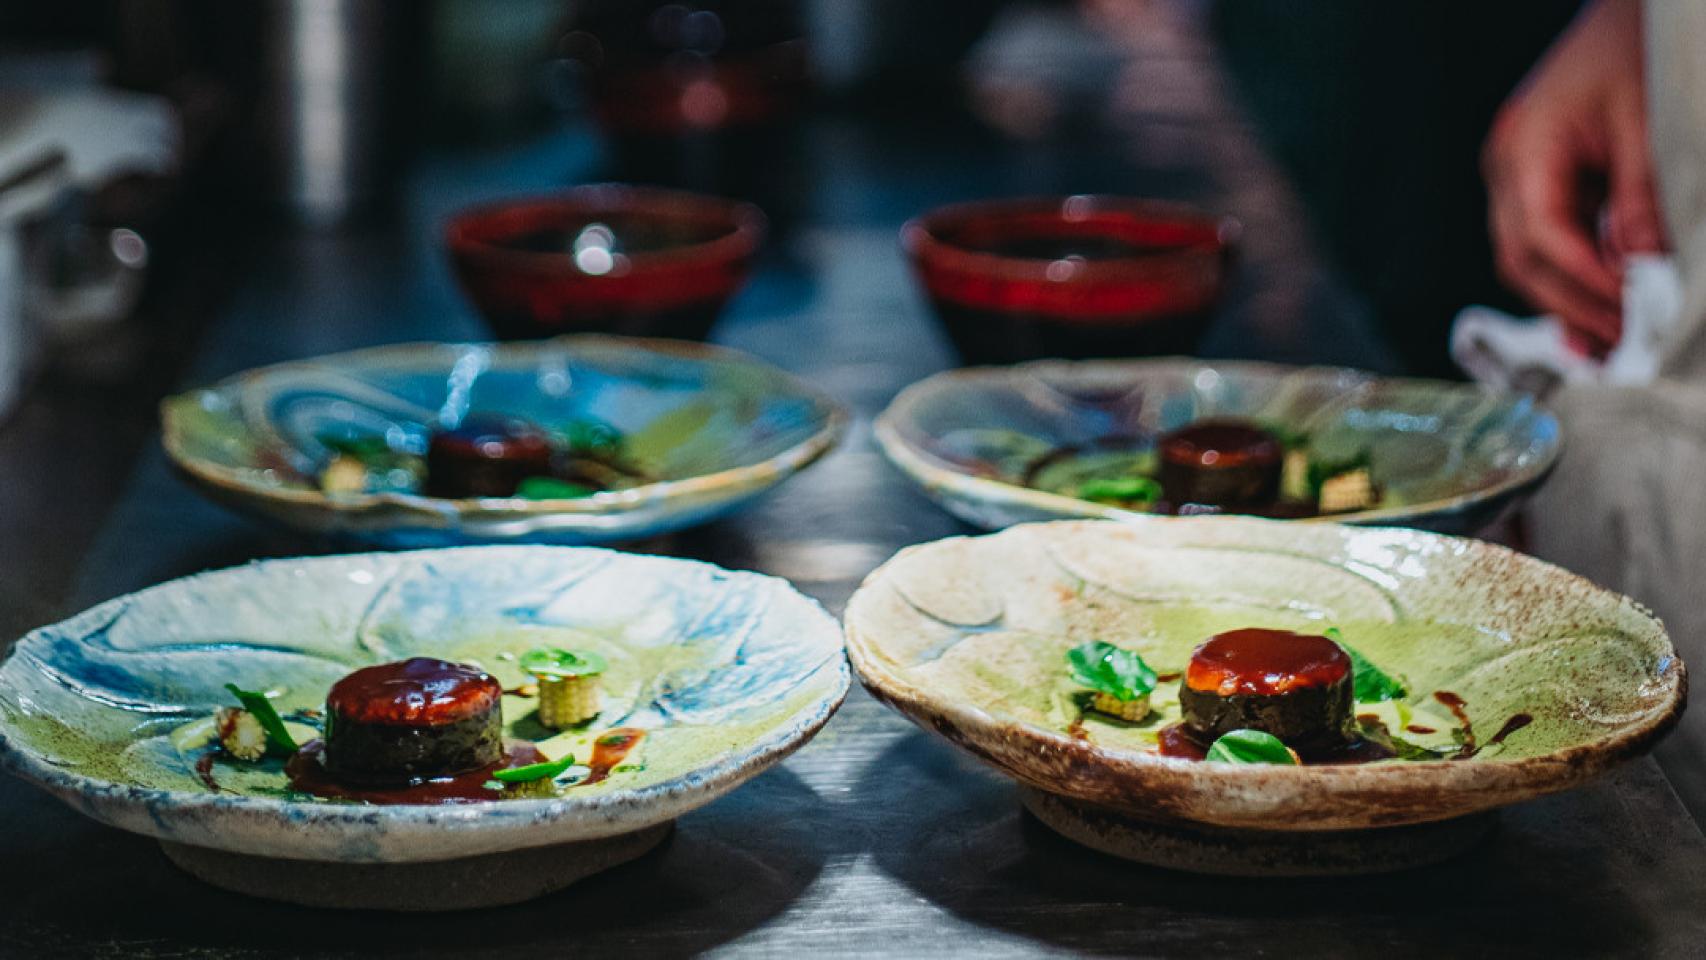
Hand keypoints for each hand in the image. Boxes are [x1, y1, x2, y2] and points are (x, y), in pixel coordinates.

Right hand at [1483, 0, 1664, 352]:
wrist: (1631, 10)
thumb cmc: (1638, 48)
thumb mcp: (1649, 119)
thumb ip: (1642, 196)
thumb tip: (1644, 271)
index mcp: (1524, 143)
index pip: (1541, 234)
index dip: (1583, 282)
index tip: (1630, 314)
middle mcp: (1505, 163)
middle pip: (1520, 256)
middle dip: (1568, 304)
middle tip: (1621, 344)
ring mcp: (1513, 172)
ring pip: (1523, 256)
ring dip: (1564, 298)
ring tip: (1609, 338)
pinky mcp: (1534, 179)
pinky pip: (1540, 240)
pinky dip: (1568, 274)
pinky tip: (1598, 303)